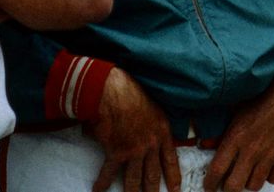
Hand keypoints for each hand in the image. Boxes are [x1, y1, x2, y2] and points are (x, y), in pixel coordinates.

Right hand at [85, 68, 180, 191]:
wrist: (115, 92)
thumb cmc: (132, 94)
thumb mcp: (154, 107)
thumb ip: (155, 124)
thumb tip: (152, 133)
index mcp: (162, 132)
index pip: (170, 161)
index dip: (173, 178)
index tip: (175, 191)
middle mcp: (150, 145)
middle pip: (153, 175)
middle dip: (153, 191)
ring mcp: (134, 151)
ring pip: (134, 179)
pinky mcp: (116, 152)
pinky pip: (109, 173)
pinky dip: (102, 183)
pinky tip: (98, 190)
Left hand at [204, 67, 273, 191]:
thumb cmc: (263, 98)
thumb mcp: (237, 110)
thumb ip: (220, 130)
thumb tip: (204, 143)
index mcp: (235, 138)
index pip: (217, 170)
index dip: (210, 183)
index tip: (209, 186)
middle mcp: (251, 151)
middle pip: (234, 186)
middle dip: (228, 188)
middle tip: (228, 184)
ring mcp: (269, 156)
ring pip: (254, 185)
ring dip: (249, 181)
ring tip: (248, 173)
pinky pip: (273, 179)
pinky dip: (268, 176)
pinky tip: (266, 167)